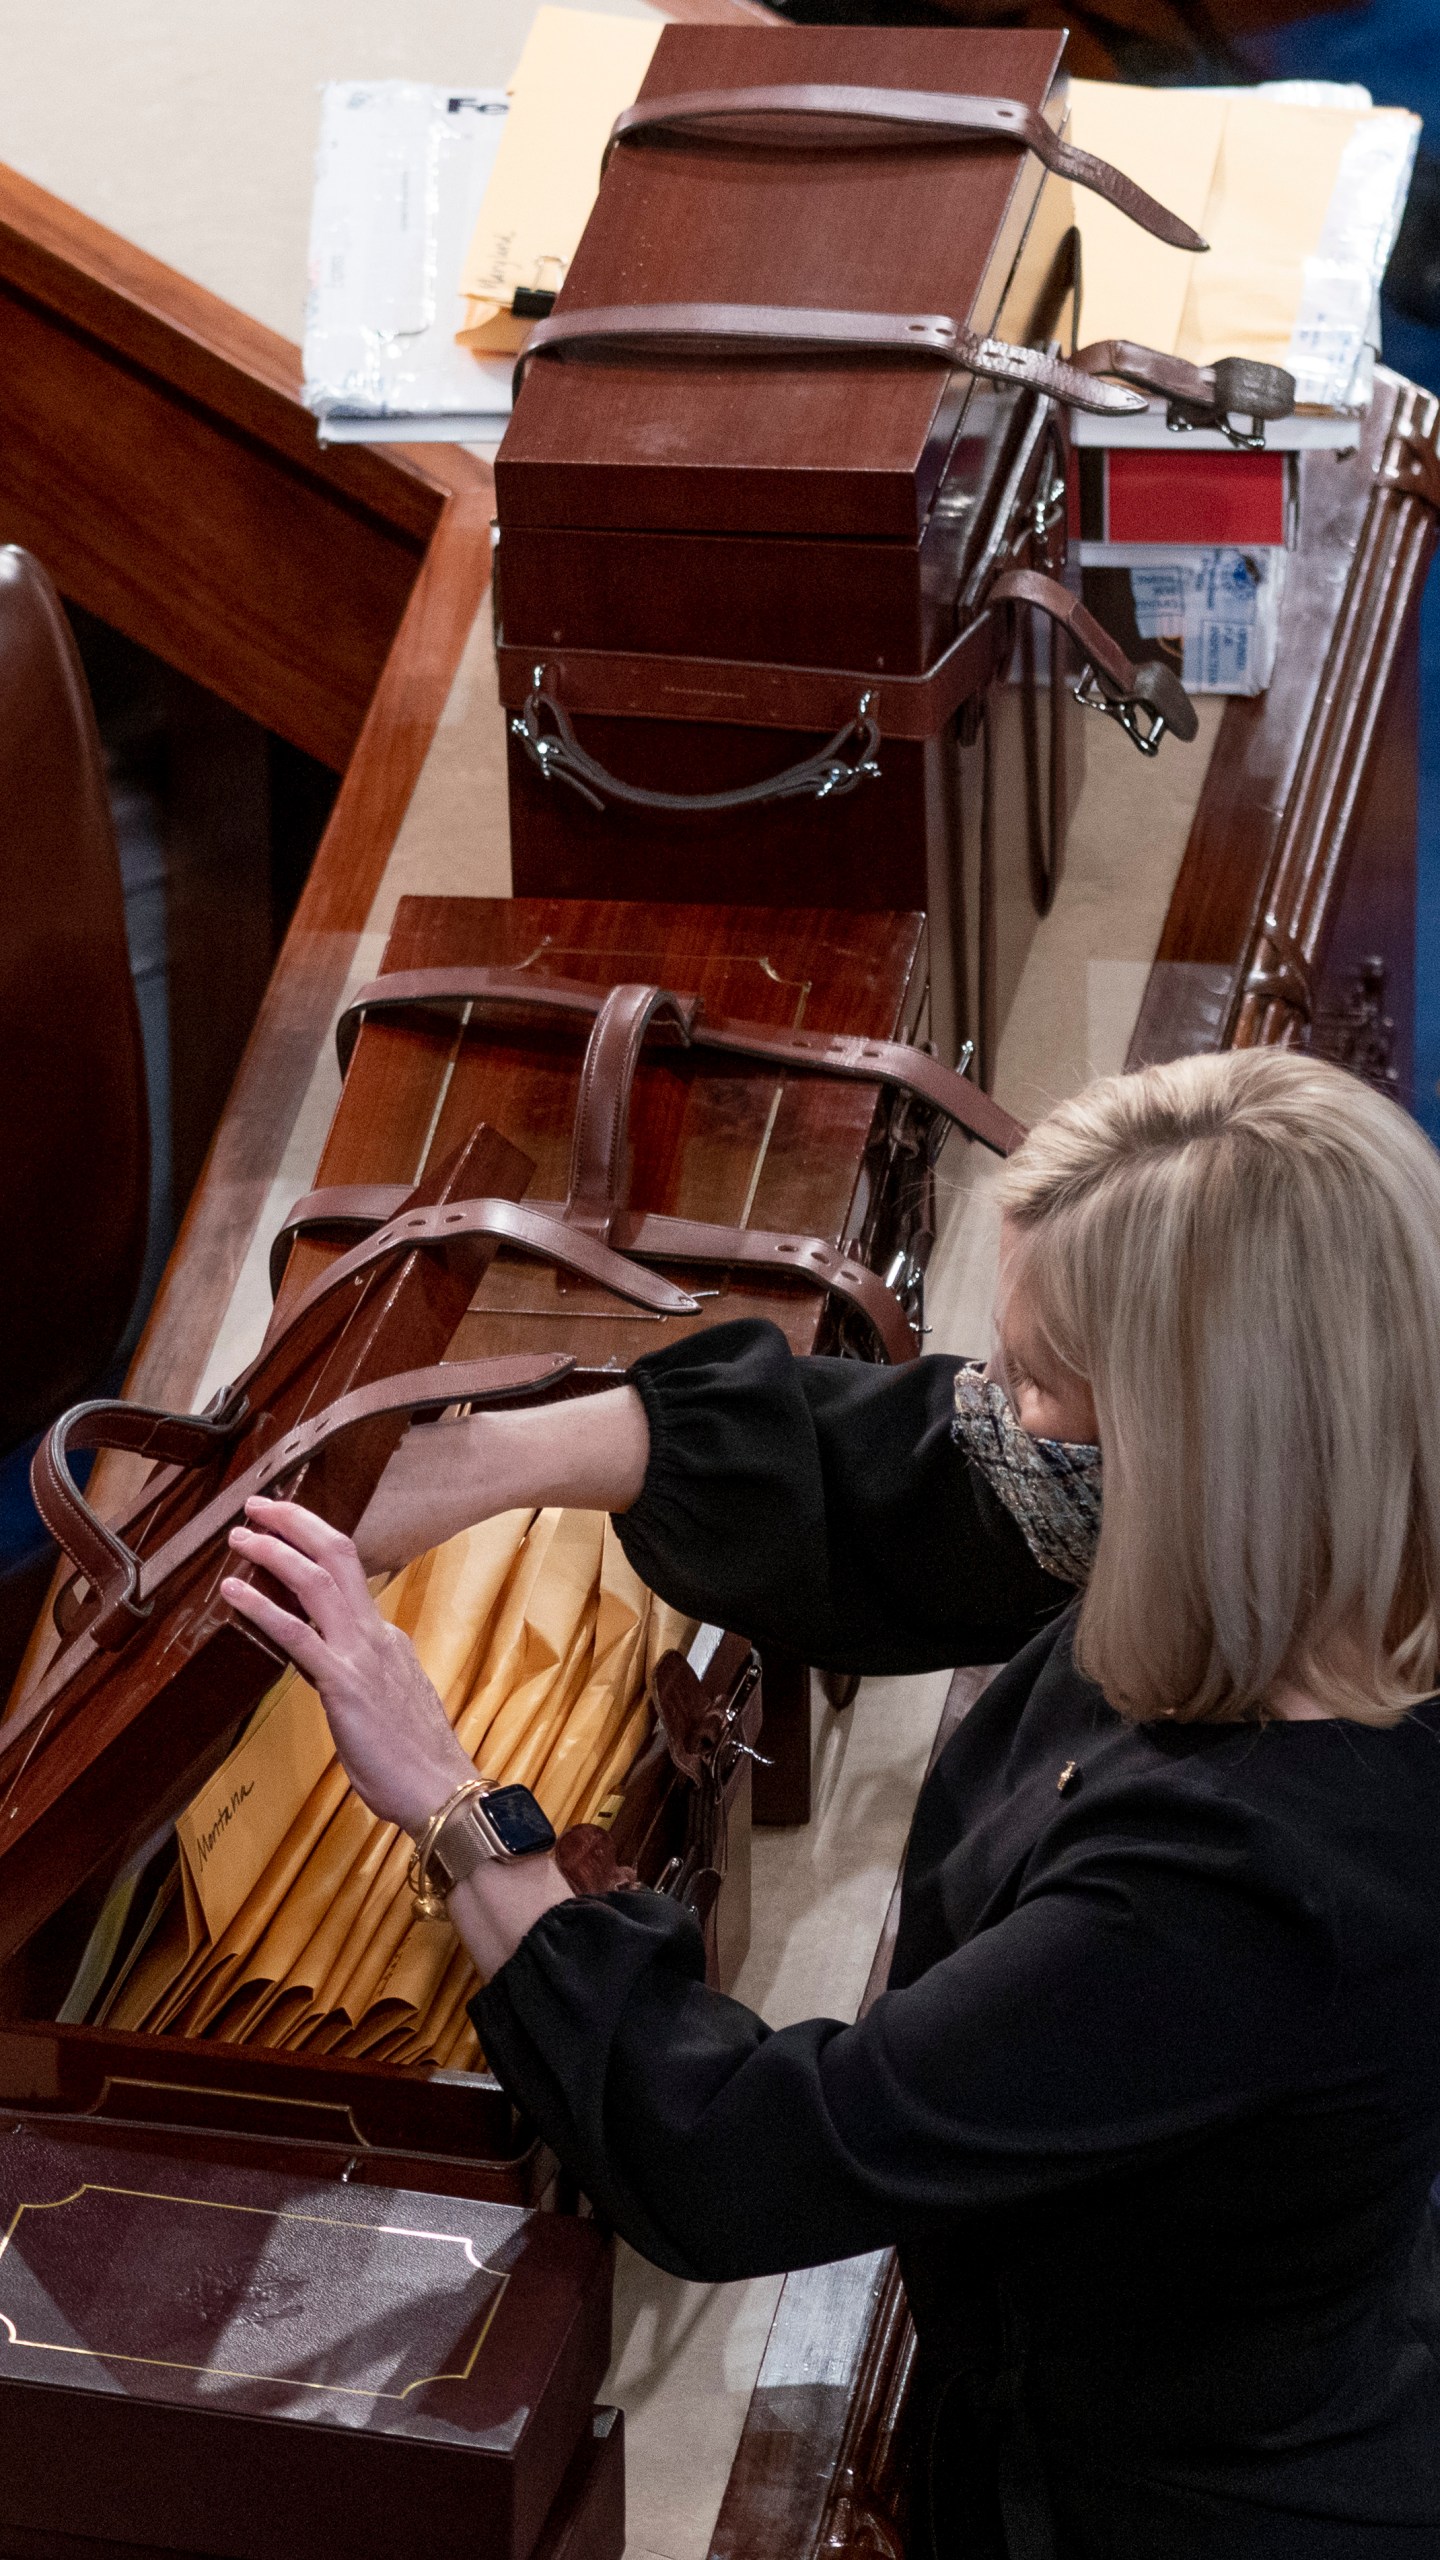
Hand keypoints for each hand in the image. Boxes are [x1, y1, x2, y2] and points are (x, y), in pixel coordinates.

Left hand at [221, 1498, 474, 1835]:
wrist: (442, 1791)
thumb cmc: (415, 1761)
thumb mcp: (390, 1703)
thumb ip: (364, 1679)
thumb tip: (339, 1673)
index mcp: (387, 1639)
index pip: (349, 1577)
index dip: (313, 1546)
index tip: (285, 1529)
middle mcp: (376, 1634)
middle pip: (339, 1555)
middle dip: (297, 1521)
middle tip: (260, 1503)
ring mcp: (362, 1654)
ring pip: (318, 1579)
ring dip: (275, 1549)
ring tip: (240, 1534)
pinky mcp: (343, 1683)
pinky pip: (297, 1634)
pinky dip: (262, 1605)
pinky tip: (233, 1590)